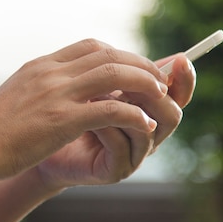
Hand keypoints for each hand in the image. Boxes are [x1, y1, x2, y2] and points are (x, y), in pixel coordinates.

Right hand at [0, 39, 168, 180]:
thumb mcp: (16, 96)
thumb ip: (39, 87)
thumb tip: (56, 88)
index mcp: (41, 66)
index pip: (90, 46)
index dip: (120, 54)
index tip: (134, 68)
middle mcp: (51, 73)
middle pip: (108, 54)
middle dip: (140, 64)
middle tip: (158, 79)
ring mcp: (56, 94)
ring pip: (114, 73)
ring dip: (144, 82)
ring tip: (160, 96)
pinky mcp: (61, 120)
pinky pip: (109, 108)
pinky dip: (133, 113)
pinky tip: (144, 124)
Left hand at [33, 54, 195, 189]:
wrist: (38, 149)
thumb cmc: (65, 114)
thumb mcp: (94, 85)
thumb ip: (122, 70)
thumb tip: (164, 51)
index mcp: (146, 111)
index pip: (178, 95)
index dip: (185, 78)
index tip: (182, 58)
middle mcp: (145, 134)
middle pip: (172, 114)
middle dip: (153, 92)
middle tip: (130, 77)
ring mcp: (132, 155)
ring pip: (149, 130)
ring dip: (123, 105)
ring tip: (94, 95)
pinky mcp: (114, 170)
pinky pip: (121, 146)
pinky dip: (104, 125)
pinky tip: (83, 114)